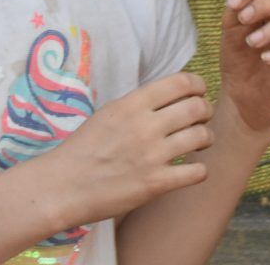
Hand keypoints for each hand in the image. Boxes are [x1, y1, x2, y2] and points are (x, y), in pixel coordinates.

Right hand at [33, 71, 212, 223]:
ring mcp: (152, 155)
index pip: (181, 82)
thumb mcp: (109, 113)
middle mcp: (145, 126)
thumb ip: (139, 104)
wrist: (63, 186)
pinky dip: (200, 170)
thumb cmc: (84, 148)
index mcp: (132, 104)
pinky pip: (197, 172)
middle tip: (202, 118)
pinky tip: (191, 170)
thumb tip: (170, 95)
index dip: (197, 85)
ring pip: (201, 136)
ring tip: (200, 142)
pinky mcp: (155, 184)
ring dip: (206, 138)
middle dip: (205, 110)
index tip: (198, 92)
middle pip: (196, 107)